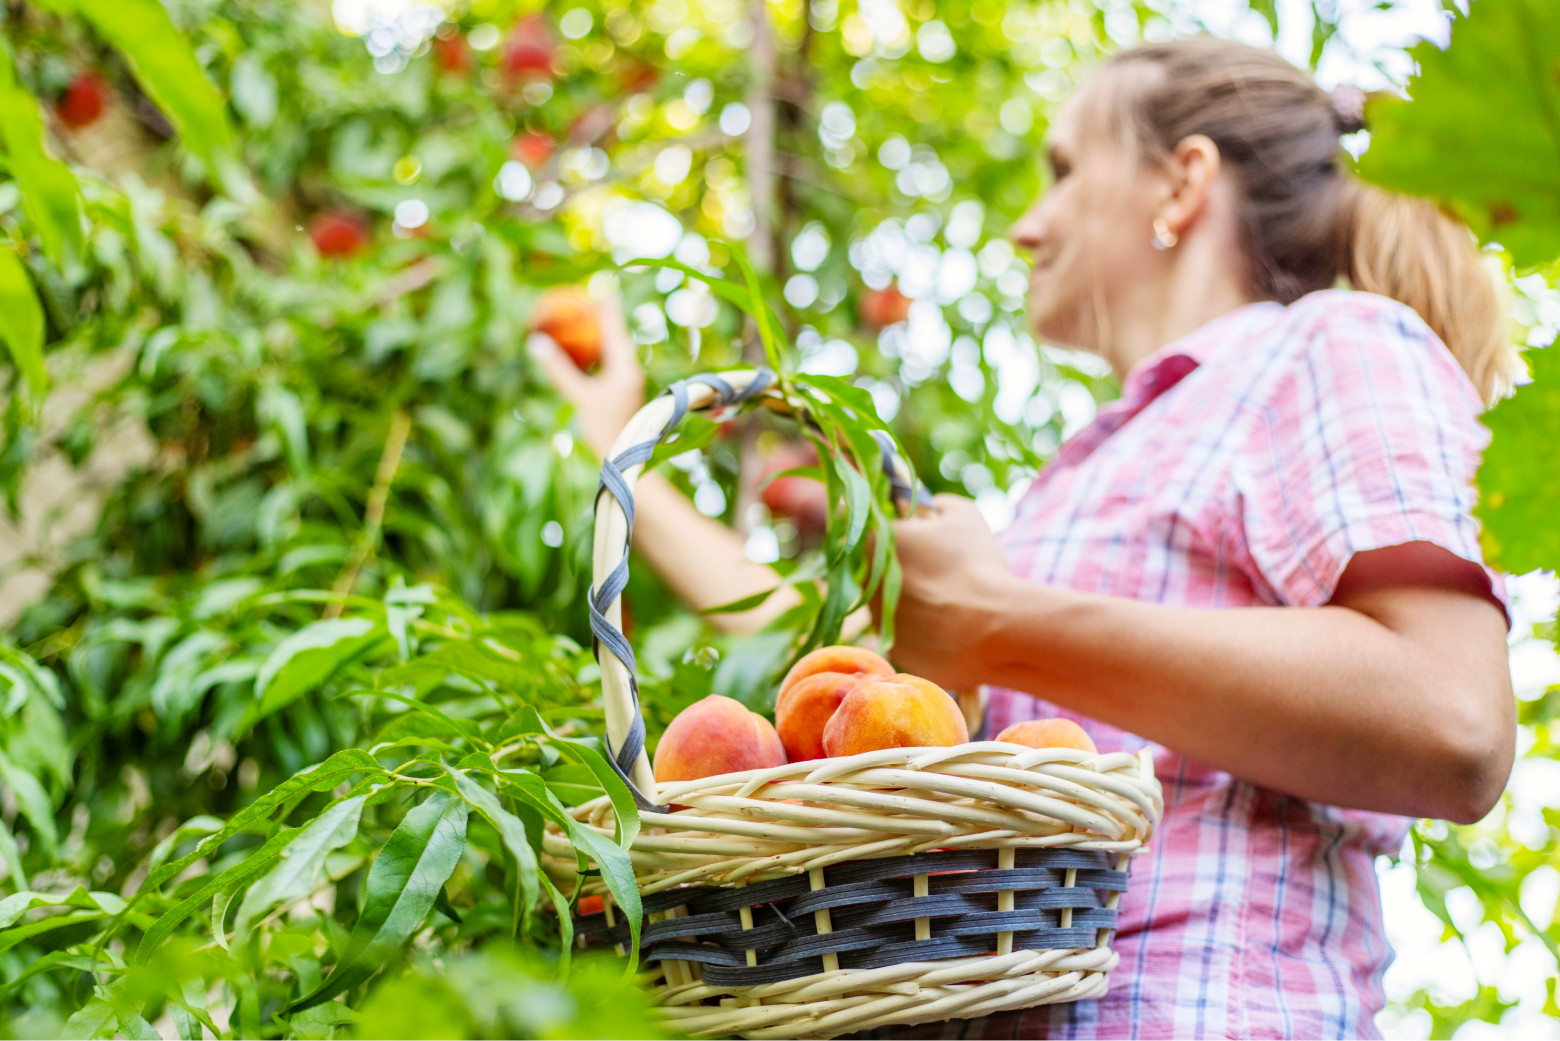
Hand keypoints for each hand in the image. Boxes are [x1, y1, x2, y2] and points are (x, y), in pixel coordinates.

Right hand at [530, 294, 644, 458]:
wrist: (623, 458)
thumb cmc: (603, 429)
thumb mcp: (579, 397)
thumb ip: (559, 370)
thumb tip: (536, 343)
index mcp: (626, 368)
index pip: (615, 328)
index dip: (608, 306)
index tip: (603, 286)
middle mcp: (630, 371)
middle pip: (616, 336)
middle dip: (604, 318)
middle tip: (592, 298)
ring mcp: (627, 383)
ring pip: (613, 351)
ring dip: (600, 336)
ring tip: (588, 319)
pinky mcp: (622, 393)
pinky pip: (608, 366)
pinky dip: (596, 355)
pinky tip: (584, 353)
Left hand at [882, 494, 1018, 689]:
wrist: (994, 626)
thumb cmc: (977, 563)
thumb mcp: (962, 514)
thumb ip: (936, 504)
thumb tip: (929, 508)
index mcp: (874, 543)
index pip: (875, 532)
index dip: (901, 536)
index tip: (924, 543)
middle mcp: (866, 583)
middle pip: (882, 571)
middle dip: (908, 570)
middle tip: (942, 574)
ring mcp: (877, 621)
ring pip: (893, 606)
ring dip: (915, 602)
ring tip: (952, 603)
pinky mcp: (893, 651)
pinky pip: (906, 636)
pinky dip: (924, 633)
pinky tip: (950, 629)